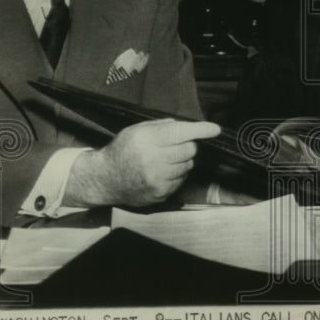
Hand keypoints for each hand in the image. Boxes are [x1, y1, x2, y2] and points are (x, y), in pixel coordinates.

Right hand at [64, 119, 221, 208]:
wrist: (105, 179)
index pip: (181, 133)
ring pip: (188, 165)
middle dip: (188, 145)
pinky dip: (177, 174)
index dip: (201, 130)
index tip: (215, 129)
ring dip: (182, 161)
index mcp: (146, 140)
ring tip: (165, 159)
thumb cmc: (122, 150)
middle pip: (189, 150)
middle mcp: (152, 160)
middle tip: (176, 145)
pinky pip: (181, 180)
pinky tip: (162, 172)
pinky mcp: (160, 193)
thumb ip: (161, 126)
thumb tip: (187, 127)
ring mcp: (157, 179)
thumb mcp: (136, 130)